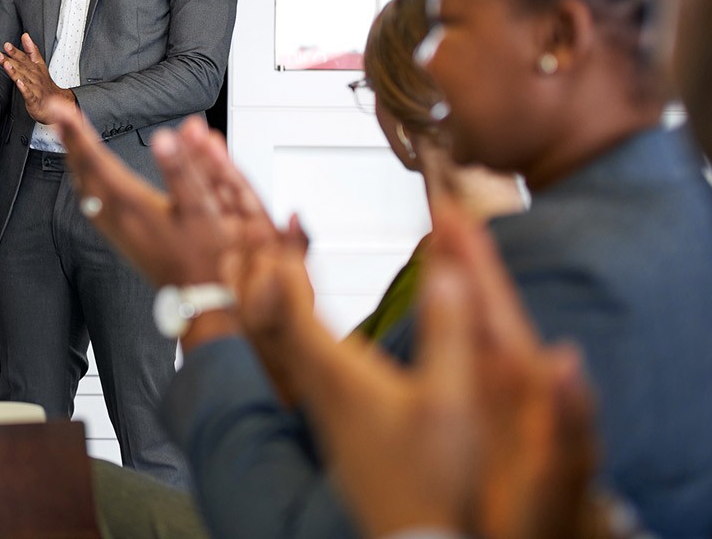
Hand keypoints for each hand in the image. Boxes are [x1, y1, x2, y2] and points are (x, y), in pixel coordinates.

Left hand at [0, 33, 74, 123]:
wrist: (55, 102)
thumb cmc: (44, 84)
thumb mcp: (39, 64)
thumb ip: (31, 50)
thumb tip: (25, 35)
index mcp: (35, 68)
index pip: (25, 57)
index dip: (15, 51)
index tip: (7, 45)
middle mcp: (35, 76)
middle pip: (21, 66)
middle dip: (10, 60)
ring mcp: (35, 88)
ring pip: (24, 78)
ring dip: (15, 71)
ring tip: (6, 65)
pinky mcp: (34, 99)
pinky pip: (29, 93)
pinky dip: (24, 88)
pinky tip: (18, 83)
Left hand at [45, 104, 212, 287]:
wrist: (199, 298)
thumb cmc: (204, 257)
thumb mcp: (200, 209)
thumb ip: (181, 170)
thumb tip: (165, 137)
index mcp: (132, 204)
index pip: (95, 159)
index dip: (75, 131)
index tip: (58, 108)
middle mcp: (117, 217)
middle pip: (82, 171)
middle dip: (68, 139)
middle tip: (56, 113)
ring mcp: (115, 230)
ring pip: (83, 188)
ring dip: (74, 160)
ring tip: (69, 138)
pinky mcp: (120, 239)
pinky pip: (90, 203)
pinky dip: (84, 180)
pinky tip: (89, 177)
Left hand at [229, 195, 605, 538]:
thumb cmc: (435, 477)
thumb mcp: (452, 396)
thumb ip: (449, 331)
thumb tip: (447, 272)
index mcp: (342, 377)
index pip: (294, 312)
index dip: (284, 271)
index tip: (278, 235)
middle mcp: (325, 395)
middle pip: (280, 329)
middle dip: (270, 285)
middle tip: (259, 247)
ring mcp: (330, 418)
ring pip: (291, 354)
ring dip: (284, 314)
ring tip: (278, 283)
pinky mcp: (343, 436)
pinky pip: (309, 375)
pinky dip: (303, 345)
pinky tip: (324, 349)